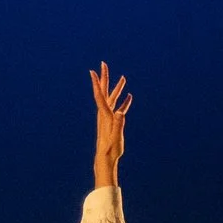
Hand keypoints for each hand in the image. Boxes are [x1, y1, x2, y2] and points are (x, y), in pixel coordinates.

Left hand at [90, 64, 130, 185]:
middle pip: (104, 92)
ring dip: (117, 88)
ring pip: (113, 99)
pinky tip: (129, 97)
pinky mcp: (114, 122)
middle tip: (103, 64)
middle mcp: (105, 113)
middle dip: (105, 78)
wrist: (105, 158)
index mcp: (105, 115)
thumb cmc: (110, 150)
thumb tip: (121, 112)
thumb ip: (118, 124)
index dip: (97, 83)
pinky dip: (124, 102)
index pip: (100, 96)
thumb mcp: (115, 137)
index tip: (93, 71)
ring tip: (123, 77)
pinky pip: (119, 109)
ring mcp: (109, 117)